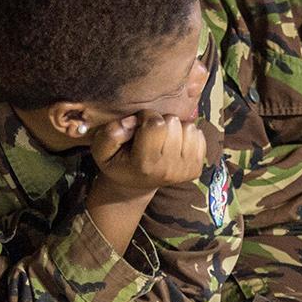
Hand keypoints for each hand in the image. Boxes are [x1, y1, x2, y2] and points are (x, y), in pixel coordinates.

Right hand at [88, 112, 206, 195]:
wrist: (136, 184)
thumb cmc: (119, 163)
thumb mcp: (101, 150)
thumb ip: (110, 134)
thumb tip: (132, 122)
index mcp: (146, 164)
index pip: (156, 123)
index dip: (145, 116)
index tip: (137, 126)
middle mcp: (169, 170)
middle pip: (173, 122)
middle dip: (160, 122)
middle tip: (150, 135)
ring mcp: (186, 170)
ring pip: (189, 126)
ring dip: (175, 128)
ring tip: (162, 140)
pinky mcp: (197, 168)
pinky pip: (199, 135)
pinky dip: (186, 135)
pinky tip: (173, 145)